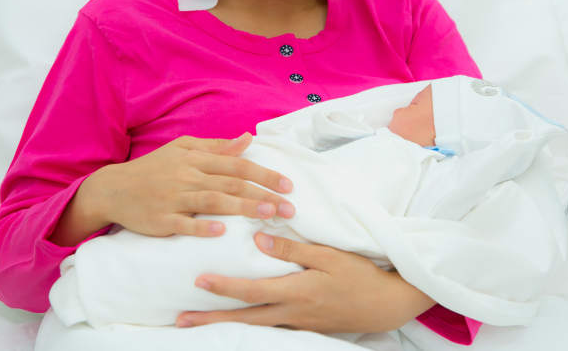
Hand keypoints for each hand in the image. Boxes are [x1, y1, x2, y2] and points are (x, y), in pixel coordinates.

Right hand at [99, 133, 294, 237]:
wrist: (113, 188)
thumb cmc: (154, 168)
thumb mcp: (183, 149)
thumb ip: (216, 147)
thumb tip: (247, 140)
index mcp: (195, 158)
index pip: (236, 165)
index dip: (263, 174)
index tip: (287, 184)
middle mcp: (187, 176)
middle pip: (230, 184)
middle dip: (262, 194)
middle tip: (288, 206)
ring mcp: (173, 198)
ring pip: (213, 202)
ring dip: (242, 208)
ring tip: (267, 214)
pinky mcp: (160, 219)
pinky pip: (183, 223)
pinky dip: (202, 226)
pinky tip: (222, 231)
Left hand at [175, 233, 435, 332]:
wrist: (386, 304)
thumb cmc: (359, 274)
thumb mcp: (329, 256)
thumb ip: (292, 249)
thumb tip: (258, 239)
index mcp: (297, 291)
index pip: (252, 291)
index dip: (224, 287)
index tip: (198, 282)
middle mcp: (292, 313)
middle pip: (244, 318)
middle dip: (212, 319)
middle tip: (182, 319)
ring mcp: (297, 324)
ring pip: (253, 327)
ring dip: (225, 325)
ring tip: (200, 324)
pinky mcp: (304, 326)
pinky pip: (269, 328)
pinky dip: (248, 326)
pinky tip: (237, 322)